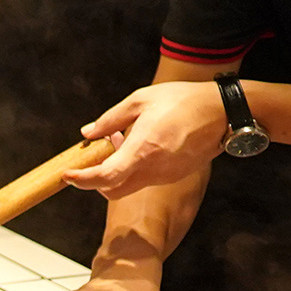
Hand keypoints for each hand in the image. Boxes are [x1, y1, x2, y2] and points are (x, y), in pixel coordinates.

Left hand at [68, 80, 228, 196]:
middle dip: (96, 180)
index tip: (67, 174)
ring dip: (117, 171)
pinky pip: (147, 178)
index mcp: (142, 150)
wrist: (223, 111)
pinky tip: (140, 143)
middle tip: (93, 156)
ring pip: (130, 185)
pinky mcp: (176, 175)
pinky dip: (135, 168)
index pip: (105, 178)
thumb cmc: (181, 101)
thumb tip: (88, 133)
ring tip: (121, 139)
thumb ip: (110, 119)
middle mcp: (154, 170)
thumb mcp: (140, 100)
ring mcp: (167, 176)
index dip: (82, 180)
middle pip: (113, 190)